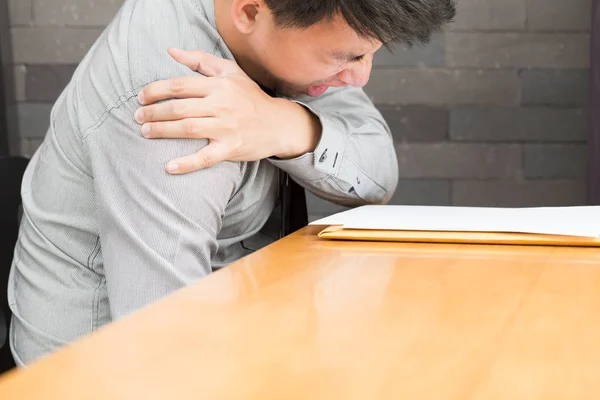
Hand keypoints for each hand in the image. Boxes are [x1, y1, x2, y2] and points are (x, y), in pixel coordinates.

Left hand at [135, 48, 320, 173]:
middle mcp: (222, 105)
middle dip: (153, 112)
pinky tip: (169, 167)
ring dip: (162, 130)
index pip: (179, 85)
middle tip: (138, 117)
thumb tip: (171, 52)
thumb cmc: (250, 97)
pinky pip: (205, 157)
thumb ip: (200, 60)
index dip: (155, 90)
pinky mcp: (231, 148)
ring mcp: (226, 128)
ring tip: (145, 132)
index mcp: (219, 85)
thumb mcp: (230, 72)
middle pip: (179, 107)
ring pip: (187, 128)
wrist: (279, 124)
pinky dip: (186, 163)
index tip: (141, 97)